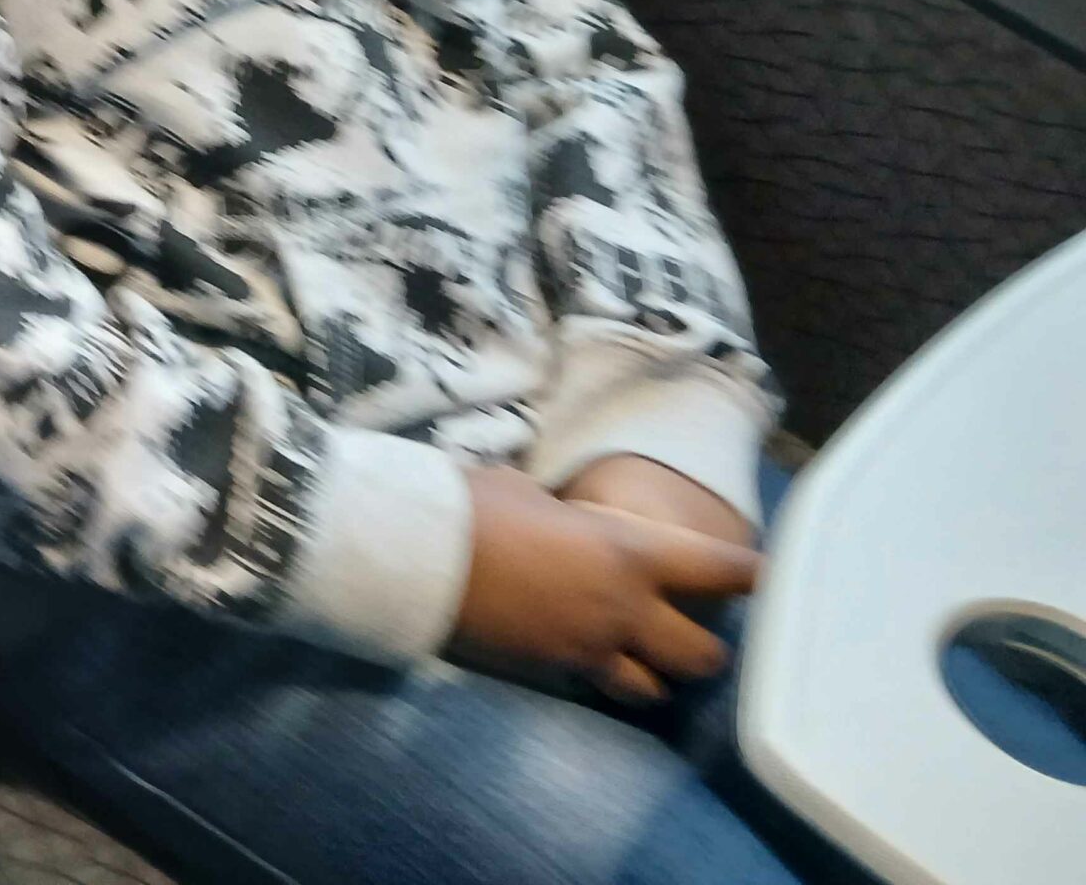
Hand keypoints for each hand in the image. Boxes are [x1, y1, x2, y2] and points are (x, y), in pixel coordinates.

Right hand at [454, 467, 760, 704]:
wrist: (419, 555)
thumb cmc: (475, 506)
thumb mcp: (532, 494)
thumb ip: (564, 516)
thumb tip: (554, 520)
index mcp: (630, 552)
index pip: (720, 571)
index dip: (750, 576)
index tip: (765, 578)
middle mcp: (624, 610)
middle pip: (702, 655)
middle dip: (705, 646)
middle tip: (694, 631)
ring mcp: (589, 649)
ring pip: (656, 690)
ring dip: (658, 676)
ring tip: (648, 661)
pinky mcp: (552, 673)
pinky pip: (599, 690)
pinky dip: (605, 681)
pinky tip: (593, 666)